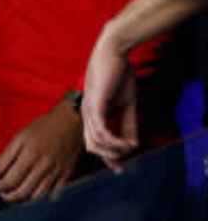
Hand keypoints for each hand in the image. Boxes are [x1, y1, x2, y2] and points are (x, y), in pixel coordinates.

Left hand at [0, 100, 83, 201]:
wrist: (70, 123)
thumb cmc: (42, 127)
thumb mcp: (21, 136)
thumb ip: (7, 155)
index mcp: (29, 155)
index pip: (11, 179)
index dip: (1, 186)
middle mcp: (43, 167)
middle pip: (24, 191)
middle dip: (10, 196)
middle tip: (2, 194)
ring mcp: (55, 173)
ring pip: (38, 196)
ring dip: (24, 200)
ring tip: (15, 196)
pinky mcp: (66, 176)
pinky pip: (53, 195)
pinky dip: (42, 199)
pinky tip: (33, 196)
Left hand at [82, 27, 138, 169]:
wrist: (114, 52)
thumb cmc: (119, 74)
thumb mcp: (127, 104)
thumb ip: (128, 123)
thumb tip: (132, 144)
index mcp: (92, 113)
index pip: (93, 142)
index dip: (107, 157)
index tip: (120, 168)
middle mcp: (87, 113)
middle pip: (91, 146)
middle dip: (109, 157)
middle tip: (124, 162)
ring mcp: (89, 108)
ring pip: (95, 142)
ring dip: (114, 150)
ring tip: (128, 147)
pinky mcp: (95, 103)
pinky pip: (100, 129)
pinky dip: (113, 141)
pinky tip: (125, 143)